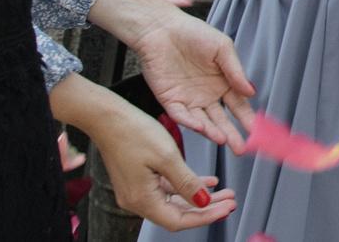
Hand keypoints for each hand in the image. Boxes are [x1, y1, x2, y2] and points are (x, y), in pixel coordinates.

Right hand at [50, 76, 235, 233]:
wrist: (107, 117)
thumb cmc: (133, 133)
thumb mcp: (167, 156)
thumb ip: (187, 182)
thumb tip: (204, 202)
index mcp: (141, 199)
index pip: (178, 221)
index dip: (205, 217)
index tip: (226, 208)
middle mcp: (136, 200)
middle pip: (177, 214)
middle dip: (206, 209)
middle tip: (231, 201)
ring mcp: (136, 191)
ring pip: (174, 202)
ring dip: (199, 198)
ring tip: (224, 191)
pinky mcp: (138, 179)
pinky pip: (166, 189)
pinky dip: (186, 186)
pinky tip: (206, 181)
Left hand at [91, 0, 254, 148]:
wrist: (161, 29)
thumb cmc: (194, 34)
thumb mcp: (222, 49)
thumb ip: (236, 71)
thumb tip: (251, 92)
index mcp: (222, 82)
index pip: (237, 105)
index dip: (247, 118)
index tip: (256, 131)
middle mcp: (206, 95)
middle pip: (221, 119)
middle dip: (232, 134)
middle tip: (241, 148)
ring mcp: (187, 99)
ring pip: (202, 121)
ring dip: (212, 132)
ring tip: (224, 140)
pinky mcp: (169, 100)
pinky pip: (181, 115)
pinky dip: (191, 122)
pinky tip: (202, 127)